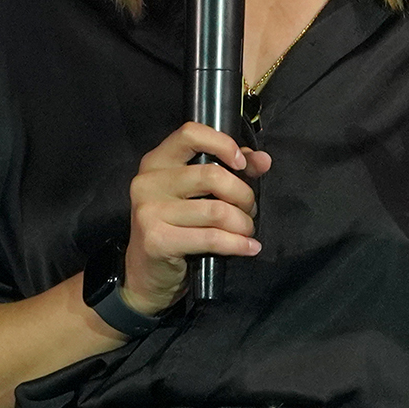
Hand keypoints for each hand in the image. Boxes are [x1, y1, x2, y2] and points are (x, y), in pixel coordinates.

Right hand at [124, 123, 271, 314]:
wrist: (145, 274)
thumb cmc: (175, 228)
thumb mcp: (196, 194)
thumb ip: (229, 170)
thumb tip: (263, 160)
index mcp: (156, 161)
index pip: (190, 133)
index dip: (223, 144)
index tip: (242, 164)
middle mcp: (148, 181)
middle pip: (212, 175)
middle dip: (243, 195)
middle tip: (249, 211)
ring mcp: (150, 211)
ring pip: (216, 210)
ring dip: (242, 223)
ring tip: (246, 231)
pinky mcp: (157, 240)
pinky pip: (211, 238)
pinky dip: (237, 244)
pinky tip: (248, 248)